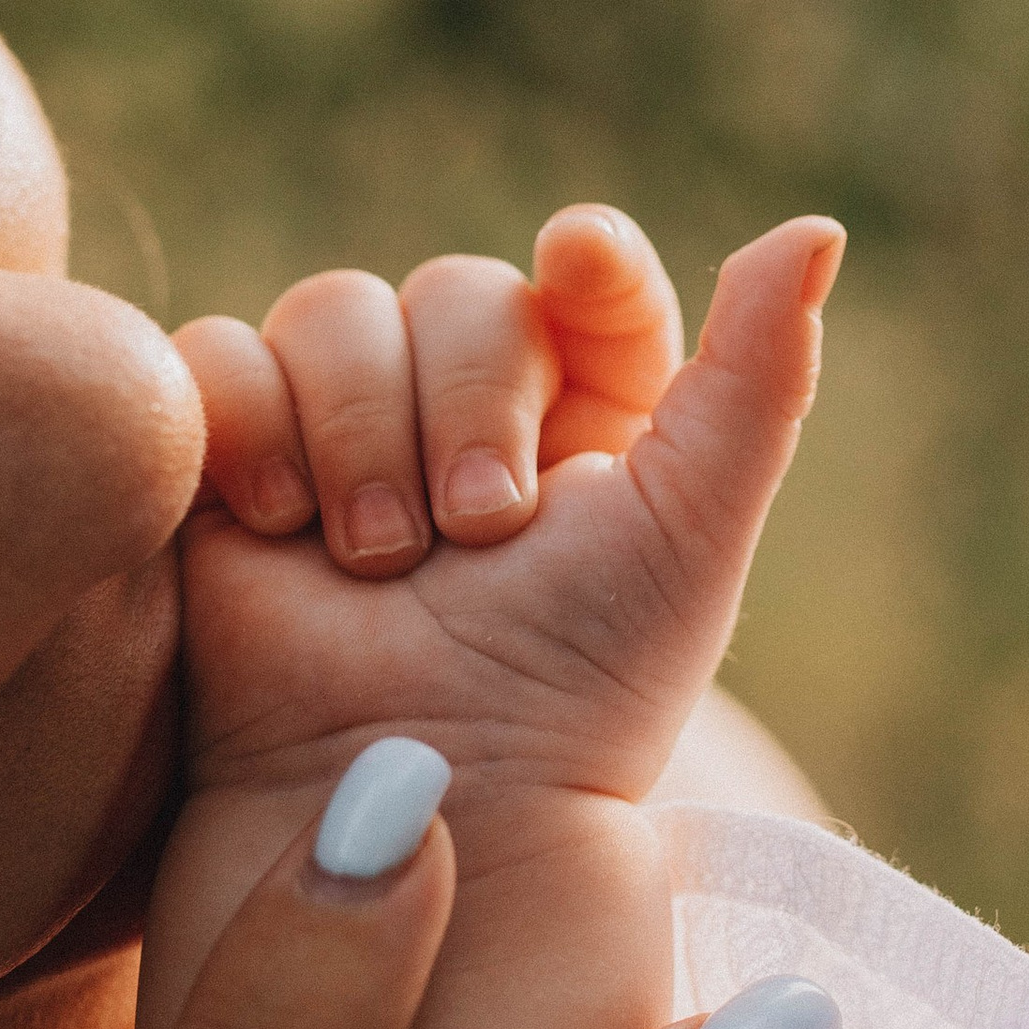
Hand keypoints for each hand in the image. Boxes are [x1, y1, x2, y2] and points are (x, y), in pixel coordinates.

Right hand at [146, 211, 840, 1028]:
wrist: (421, 804)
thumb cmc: (580, 691)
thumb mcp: (690, 533)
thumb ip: (757, 380)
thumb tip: (814, 225)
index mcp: (590, 415)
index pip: (587, 283)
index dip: (589, 269)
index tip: (585, 267)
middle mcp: (462, 409)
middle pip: (455, 291)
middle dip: (472, 402)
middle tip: (478, 531)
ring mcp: (335, 433)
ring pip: (330, 309)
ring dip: (363, 427)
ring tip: (380, 562)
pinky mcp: (222, 465)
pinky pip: (213, 360)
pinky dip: (247, 425)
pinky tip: (280, 529)